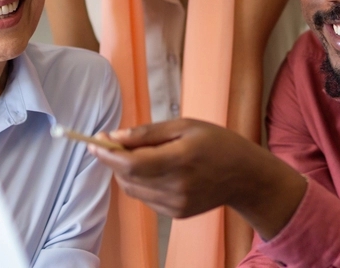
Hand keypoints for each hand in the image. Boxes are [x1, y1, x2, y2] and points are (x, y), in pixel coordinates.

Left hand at [89, 118, 307, 238]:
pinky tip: (157, 170)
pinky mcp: (176, 214)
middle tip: (113, 142)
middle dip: (113, 160)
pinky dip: (141, 182)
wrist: (245, 176)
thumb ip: (148, 133)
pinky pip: (145, 198)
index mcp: (181, 159)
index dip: (107, 154)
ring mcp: (177, 204)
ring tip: (141, 154)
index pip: (132, 163)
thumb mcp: (185, 126)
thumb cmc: (217, 143)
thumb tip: (114, 136)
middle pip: (128, 177)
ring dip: (126, 171)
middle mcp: (178, 186)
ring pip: (133, 189)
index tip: (94, 141)